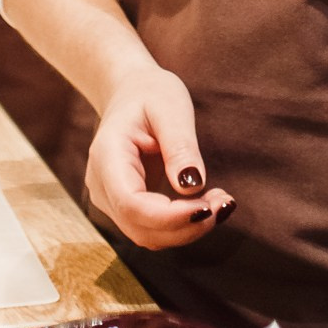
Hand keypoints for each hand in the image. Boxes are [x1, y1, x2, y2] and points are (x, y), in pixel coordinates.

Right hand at [85, 68, 232, 252]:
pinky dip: (182, 224)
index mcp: (107, 157)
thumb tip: (192, 185)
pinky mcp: (127, 206)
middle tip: (225, 203)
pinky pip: (153, 227)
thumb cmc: (150, 93)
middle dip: (186, 226)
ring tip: (221, 201)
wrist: (129, 92)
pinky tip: (207, 204)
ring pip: (148, 235)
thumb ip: (180, 146)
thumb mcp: (170, 107)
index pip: (132, 204)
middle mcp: (103, 186)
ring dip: (188, 229)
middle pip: (141, 228)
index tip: (208, 208)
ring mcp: (111, 200)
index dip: (170, 216)